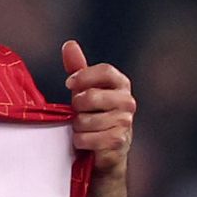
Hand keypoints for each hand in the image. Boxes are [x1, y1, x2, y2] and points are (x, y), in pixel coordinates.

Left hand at [63, 39, 135, 166]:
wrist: (107, 151)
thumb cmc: (94, 115)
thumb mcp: (85, 90)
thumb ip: (78, 68)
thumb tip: (69, 44)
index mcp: (121, 84)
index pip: (104, 71)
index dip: (82, 77)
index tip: (70, 84)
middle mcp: (128, 101)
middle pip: (89, 96)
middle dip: (76, 107)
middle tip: (79, 113)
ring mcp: (125, 122)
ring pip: (83, 120)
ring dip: (77, 127)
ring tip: (84, 129)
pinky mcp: (117, 142)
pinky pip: (85, 138)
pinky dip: (80, 141)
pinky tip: (87, 142)